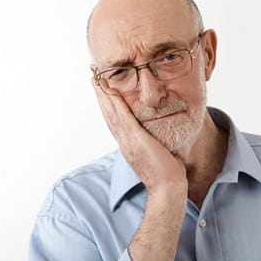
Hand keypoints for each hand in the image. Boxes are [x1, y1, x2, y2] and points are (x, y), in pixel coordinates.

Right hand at [91, 77, 187, 193]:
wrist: (168, 187)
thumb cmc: (167, 172)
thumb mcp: (157, 151)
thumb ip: (153, 140)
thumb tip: (158, 132)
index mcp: (128, 143)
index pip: (114, 118)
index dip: (107, 102)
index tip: (102, 86)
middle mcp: (124, 140)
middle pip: (108, 112)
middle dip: (100, 93)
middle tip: (92, 74)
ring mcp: (128, 140)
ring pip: (111, 112)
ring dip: (103, 93)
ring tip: (96, 76)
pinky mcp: (135, 140)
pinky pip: (122, 117)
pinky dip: (114, 102)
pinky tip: (109, 89)